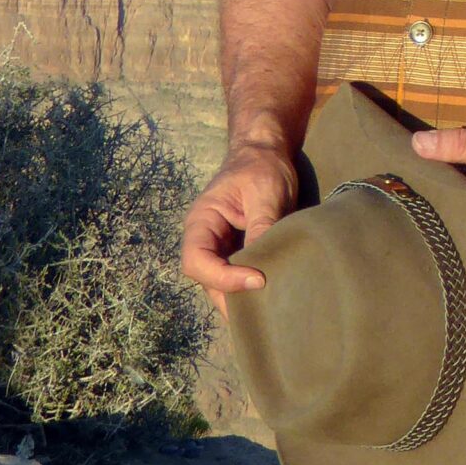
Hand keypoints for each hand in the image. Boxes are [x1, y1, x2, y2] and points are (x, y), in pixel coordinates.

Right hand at [181, 139, 299, 314]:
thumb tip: (262, 265)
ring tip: (266, 312)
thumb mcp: (266, 193)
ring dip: (239, 298)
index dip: (222, 277)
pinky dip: (248, 290)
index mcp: (202, 221)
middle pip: (207, 279)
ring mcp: (219, 247)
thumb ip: (262, 226)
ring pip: (220, 283)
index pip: (197, 260)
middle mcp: (205, 238)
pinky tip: (268, 299)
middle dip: (230, 298)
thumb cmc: (262, 167)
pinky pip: (236, 275)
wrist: (266, 152)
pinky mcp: (236, 251)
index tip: (257, 280)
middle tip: (262, 312)